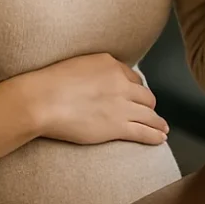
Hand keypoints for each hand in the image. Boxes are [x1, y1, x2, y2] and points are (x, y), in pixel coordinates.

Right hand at [21, 53, 168, 145]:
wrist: (42, 100)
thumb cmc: (49, 84)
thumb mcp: (77, 65)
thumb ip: (93, 71)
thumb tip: (95, 80)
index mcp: (110, 65)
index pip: (132, 77)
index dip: (135, 89)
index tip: (136, 96)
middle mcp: (121, 83)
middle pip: (145, 95)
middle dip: (148, 105)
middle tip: (149, 112)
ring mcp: (121, 105)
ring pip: (149, 114)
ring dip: (158, 122)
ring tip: (163, 128)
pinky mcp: (117, 126)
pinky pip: (143, 131)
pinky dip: (154, 136)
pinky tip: (160, 138)